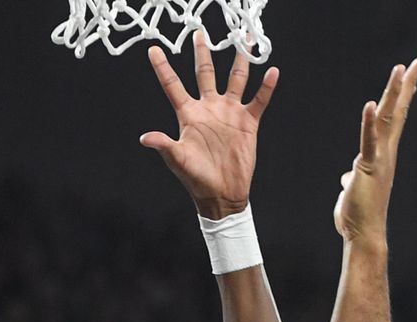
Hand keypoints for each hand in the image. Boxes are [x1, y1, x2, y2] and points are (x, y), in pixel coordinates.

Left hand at [140, 32, 278, 219]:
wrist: (222, 195)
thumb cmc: (197, 179)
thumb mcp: (178, 161)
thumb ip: (164, 145)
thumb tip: (145, 137)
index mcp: (189, 115)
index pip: (173, 86)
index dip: (163, 68)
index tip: (154, 49)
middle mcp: (209, 108)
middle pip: (205, 73)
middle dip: (202, 53)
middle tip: (199, 32)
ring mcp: (229, 113)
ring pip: (235, 79)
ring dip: (240, 59)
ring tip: (243, 38)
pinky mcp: (248, 122)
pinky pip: (259, 100)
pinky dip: (266, 87)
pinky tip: (271, 71)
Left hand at [334, 58, 416, 248]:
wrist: (363, 234)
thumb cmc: (358, 215)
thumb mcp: (354, 190)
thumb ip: (354, 178)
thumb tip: (348, 177)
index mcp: (383, 155)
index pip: (394, 119)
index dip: (402, 96)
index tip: (409, 74)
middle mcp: (386, 153)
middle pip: (398, 112)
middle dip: (407, 85)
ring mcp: (379, 159)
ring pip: (388, 120)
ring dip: (394, 94)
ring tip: (400, 70)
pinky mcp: (367, 168)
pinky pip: (368, 142)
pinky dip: (369, 123)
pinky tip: (371, 105)